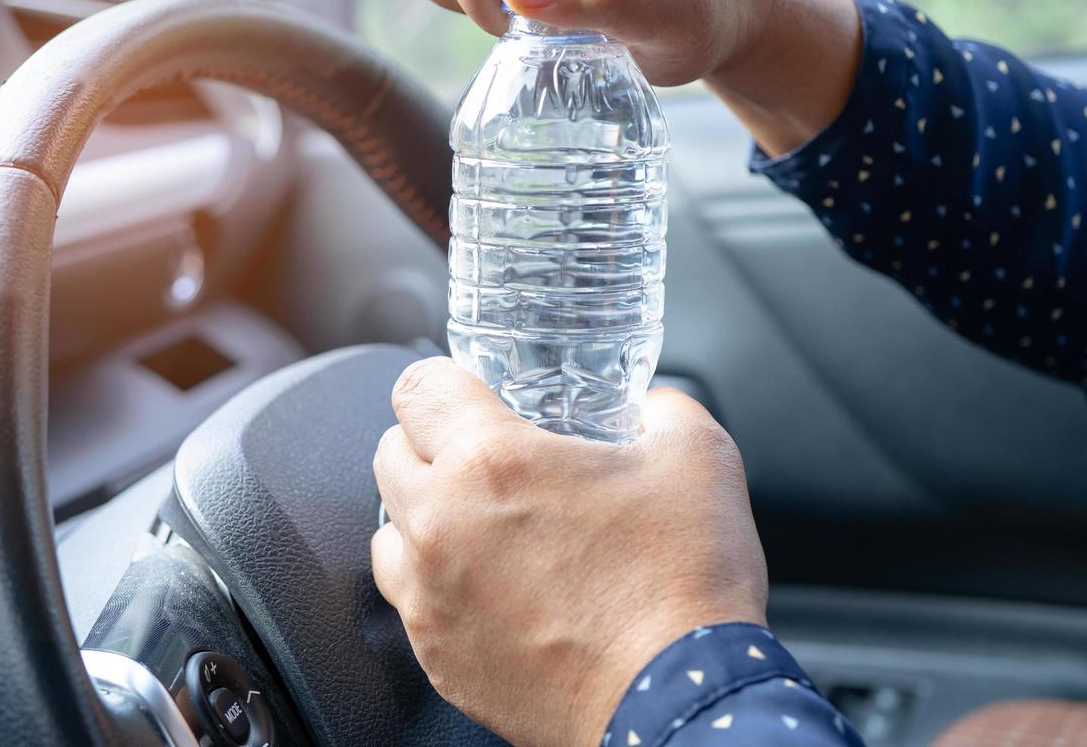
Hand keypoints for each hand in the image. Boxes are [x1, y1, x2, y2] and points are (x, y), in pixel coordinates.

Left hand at [371, 357, 767, 746]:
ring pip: (388, 530)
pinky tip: (491, 586)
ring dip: (424, 516)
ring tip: (483, 524)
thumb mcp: (698, 457)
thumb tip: (652, 404)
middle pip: (391, 453)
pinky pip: (411, 601)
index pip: (418, 387)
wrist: (679, 705)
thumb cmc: (684, 585)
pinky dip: (437, 585)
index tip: (469, 392)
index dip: (446, 380)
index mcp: (490, 462)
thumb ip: (664, 409)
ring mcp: (431, 598)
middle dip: (432, 443)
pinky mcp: (438, 658)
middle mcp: (441, 525)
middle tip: (487, 457)